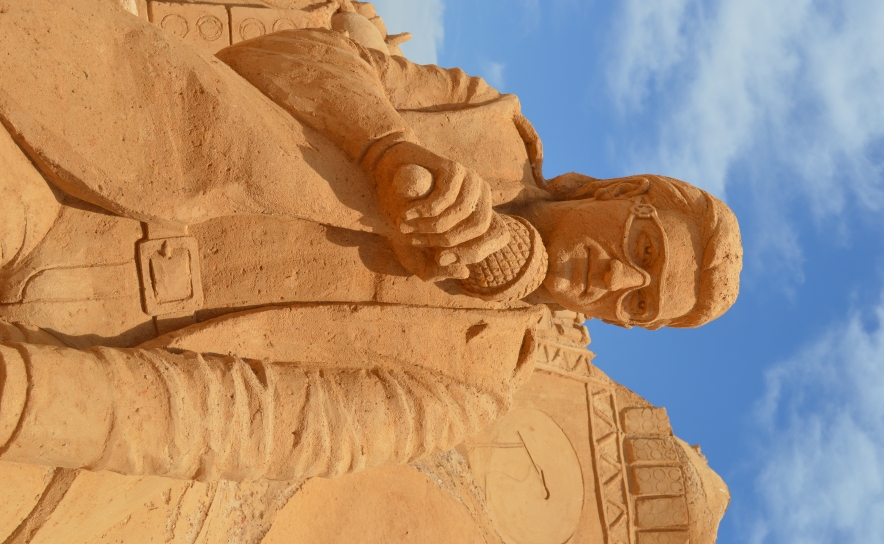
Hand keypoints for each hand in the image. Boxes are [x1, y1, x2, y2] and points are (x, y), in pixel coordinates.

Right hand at [374, 142, 508, 279]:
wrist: (385, 176)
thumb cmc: (404, 216)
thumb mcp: (419, 249)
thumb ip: (439, 267)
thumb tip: (465, 272)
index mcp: (481, 213)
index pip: (497, 237)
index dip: (471, 252)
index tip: (440, 259)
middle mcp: (482, 194)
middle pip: (480, 226)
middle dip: (446, 240)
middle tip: (415, 241)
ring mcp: (470, 178)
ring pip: (462, 212)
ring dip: (429, 226)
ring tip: (405, 226)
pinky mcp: (453, 167)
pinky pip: (445, 197)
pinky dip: (423, 211)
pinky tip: (407, 214)